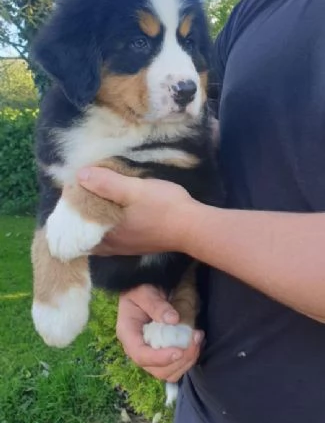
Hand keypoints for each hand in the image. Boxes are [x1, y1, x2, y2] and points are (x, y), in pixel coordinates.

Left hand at [78, 167, 194, 255]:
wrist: (193, 227)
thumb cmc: (162, 208)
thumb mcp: (133, 190)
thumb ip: (107, 184)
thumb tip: (80, 175)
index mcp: (106, 234)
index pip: (75, 226)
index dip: (70, 210)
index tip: (72, 191)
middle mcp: (112, 245)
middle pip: (84, 233)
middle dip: (79, 216)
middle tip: (80, 193)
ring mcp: (125, 247)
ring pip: (99, 236)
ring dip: (93, 221)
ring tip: (93, 200)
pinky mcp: (137, 244)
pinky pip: (113, 236)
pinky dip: (107, 225)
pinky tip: (113, 212)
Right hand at [116, 284, 203, 382]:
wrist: (143, 288)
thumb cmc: (139, 288)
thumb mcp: (144, 291)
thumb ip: (156, 304)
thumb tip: (173, 320)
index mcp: (128, 334)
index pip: (140, 355)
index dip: (160, 358)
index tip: (179, 351)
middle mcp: (137, 349)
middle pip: (157, 369)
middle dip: (179, 360)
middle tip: (195, 339)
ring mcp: (150, 353)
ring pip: (169, 372)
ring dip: (187, 360)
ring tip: (197, 338)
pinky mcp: (162, 352)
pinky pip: (176, 366)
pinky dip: (189, 358)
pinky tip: (196, 342)